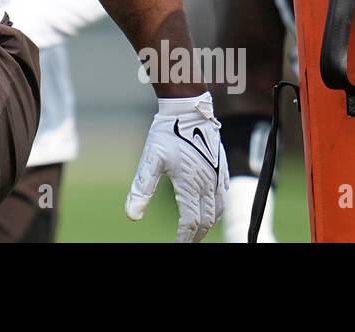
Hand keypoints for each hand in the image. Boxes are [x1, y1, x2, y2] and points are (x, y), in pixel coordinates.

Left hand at [124, 92, 227, 241]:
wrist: (188, 109)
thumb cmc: (167, 132)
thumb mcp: (150, 160)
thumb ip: (141, 189)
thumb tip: (131, 216)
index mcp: (191, 185)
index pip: (190, 222)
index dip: (184, 238)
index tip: (177, 245)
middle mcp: (208, 183)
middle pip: (206, 220)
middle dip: (196, 234)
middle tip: (185, 242)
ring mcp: (217, 176)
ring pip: (217, 209)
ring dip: (207, 223)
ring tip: (195, 230)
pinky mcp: (221, 167)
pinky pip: (223, 195)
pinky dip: (216, 208)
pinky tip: (208, 208)